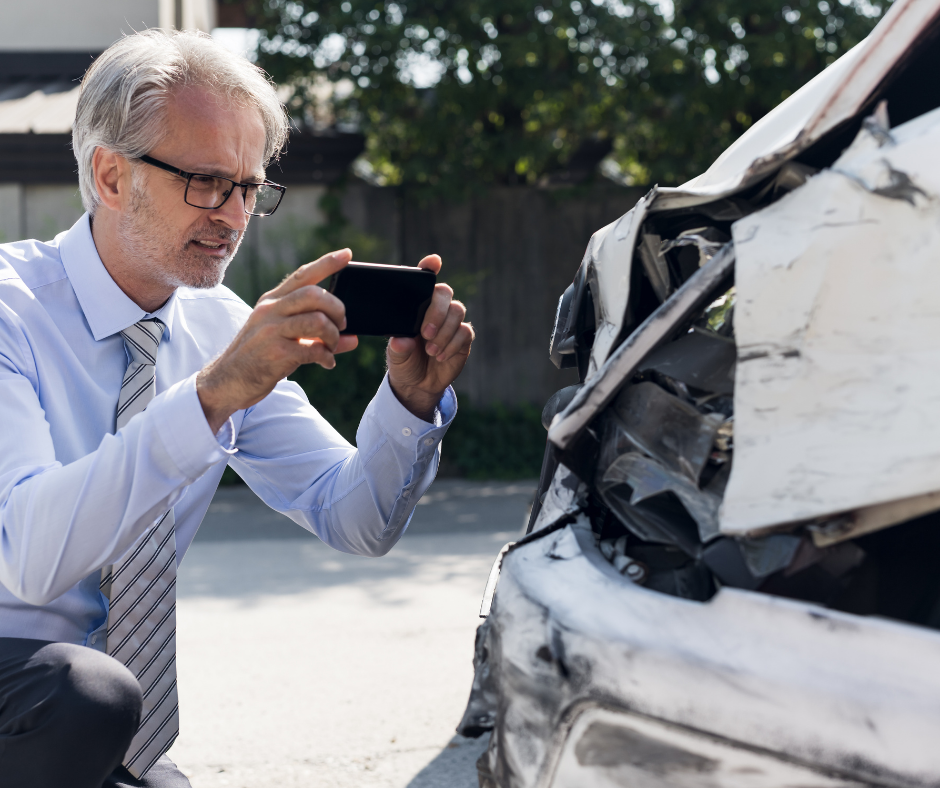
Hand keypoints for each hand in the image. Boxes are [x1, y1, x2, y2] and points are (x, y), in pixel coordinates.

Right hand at [196, 249, 358, 432]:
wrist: (228, 380)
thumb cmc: (260, 357)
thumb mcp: (284, 338)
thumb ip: (316, 334)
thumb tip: (353, 339)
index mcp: (272, 301)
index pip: (302, 275)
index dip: (327, 263)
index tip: (347, 254)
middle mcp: (270, 310)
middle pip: (314, 294)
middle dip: (337, 309)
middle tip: (341, 325)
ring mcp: (271, 331)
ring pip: (317, 320)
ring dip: (333, 336)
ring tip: (331, 347)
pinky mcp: (275, 352)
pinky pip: (313, 349)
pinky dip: (327, 357)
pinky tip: (326, 363)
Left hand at [387, 254, 473, 420]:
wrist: (418, 384)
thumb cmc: (403, 362)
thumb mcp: (395, 357)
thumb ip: (397, 348)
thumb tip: (401, 341)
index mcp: (416, 305)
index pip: (424, 280)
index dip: (430, 267)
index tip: (433, 262)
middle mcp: (436, 309)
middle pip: (445, 293)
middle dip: (437, 311)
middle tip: (425, 333)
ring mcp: (451, 322)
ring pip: (458, 311)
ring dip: (444, 331)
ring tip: (431, 350)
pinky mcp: (463, 338)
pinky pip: (464, 332)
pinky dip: (452, 344)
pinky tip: (440, 356)